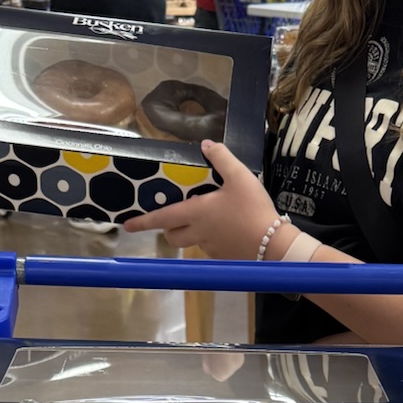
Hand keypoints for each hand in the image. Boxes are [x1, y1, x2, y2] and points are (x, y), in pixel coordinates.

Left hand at [121, 140, 278, 258]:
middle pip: (172, 235)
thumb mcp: (240, 176)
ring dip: (190, 233)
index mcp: (196, 213)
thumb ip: (222, 158)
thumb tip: (206, 144)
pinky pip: (208, 249)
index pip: (162, 218)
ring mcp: (210, 248)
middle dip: (168, 228)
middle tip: (174, 217)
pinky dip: (210, 240)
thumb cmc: (254, 209)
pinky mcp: (223, 257)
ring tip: (206, 221)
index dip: (143, 222)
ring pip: (190, 242)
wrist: (275, 244)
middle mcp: (198, 233)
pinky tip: (226, 231)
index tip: (127, 225)